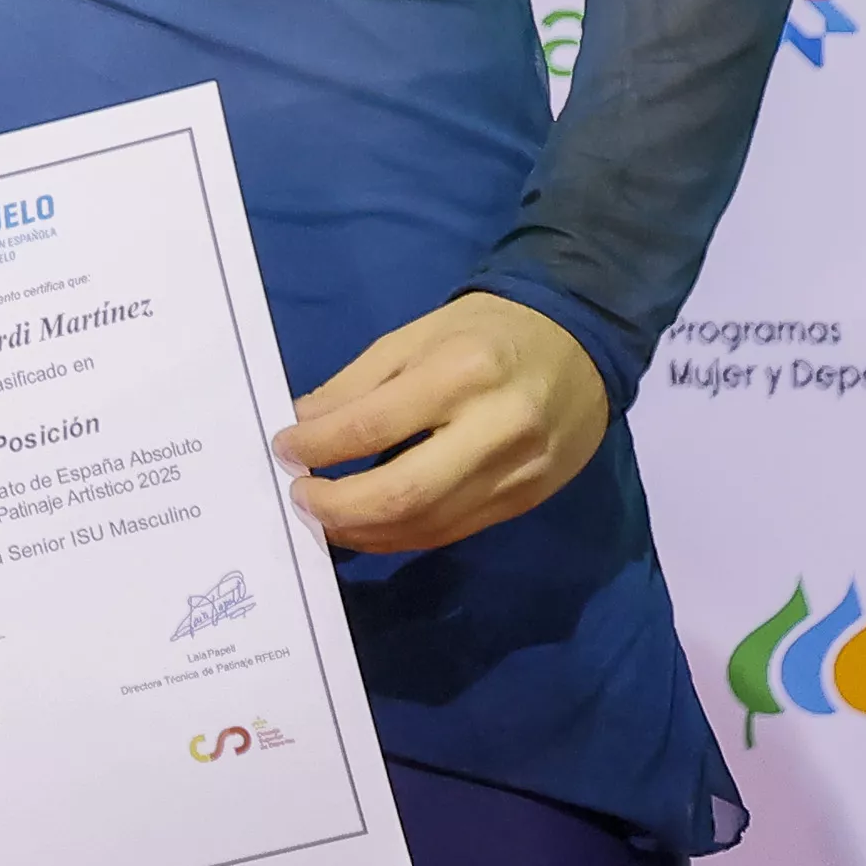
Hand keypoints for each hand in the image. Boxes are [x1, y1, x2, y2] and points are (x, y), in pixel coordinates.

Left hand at [273, 292, 606, 555]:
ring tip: (325, 516)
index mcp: (462, 373)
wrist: (581, 344)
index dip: (318, 446)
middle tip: (299, 494)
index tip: (284, 448)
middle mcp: (495, 430)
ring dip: (365, 530)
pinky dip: (402, 534)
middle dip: (338, 506)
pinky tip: (370, 525)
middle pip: (404, 493)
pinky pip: (452, 530)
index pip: (373, 425)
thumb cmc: (487, 330)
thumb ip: (357, 382)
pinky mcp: (526, 501)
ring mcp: (517, 473)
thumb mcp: (416, 335)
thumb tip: (304, 423)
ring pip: (427, 524)